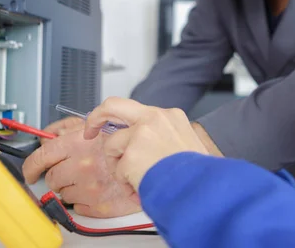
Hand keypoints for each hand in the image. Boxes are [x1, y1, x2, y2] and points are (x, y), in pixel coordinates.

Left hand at [22, 119, 141, 217]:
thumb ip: (69, 126)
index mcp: (78, 143)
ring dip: (73, 187)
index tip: (30, 172)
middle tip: (74, 170)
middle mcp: (81, 166)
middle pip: (51, 178)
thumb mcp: (100, 124)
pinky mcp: (97, 206)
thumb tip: (47, 133)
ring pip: (63, 194)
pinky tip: (99, 188)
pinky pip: (78, 207)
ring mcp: (89, 188)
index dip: (31, 166)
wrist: (156, 163)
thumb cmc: (129, 143)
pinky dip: (85, 200)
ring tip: (92, 178)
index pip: (41, 157)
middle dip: (59, 175)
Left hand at [83, 97, 208, 190]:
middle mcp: (153, 118)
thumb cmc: (197, 173)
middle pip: (112, 106)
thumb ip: (163, 138)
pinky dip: (126, 184)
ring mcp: (141, 134)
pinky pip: (118, 171)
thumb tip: (144, 148)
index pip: (136, 110)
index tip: (113, 127)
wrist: (203, 187)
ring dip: (118, 166)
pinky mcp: (132, 153)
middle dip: (96, 117)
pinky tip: (141, 189)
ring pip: (112, 146)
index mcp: (170, 116)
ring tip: (137, 181)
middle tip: (90, 130)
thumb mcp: (186, 144)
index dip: (122, 122)